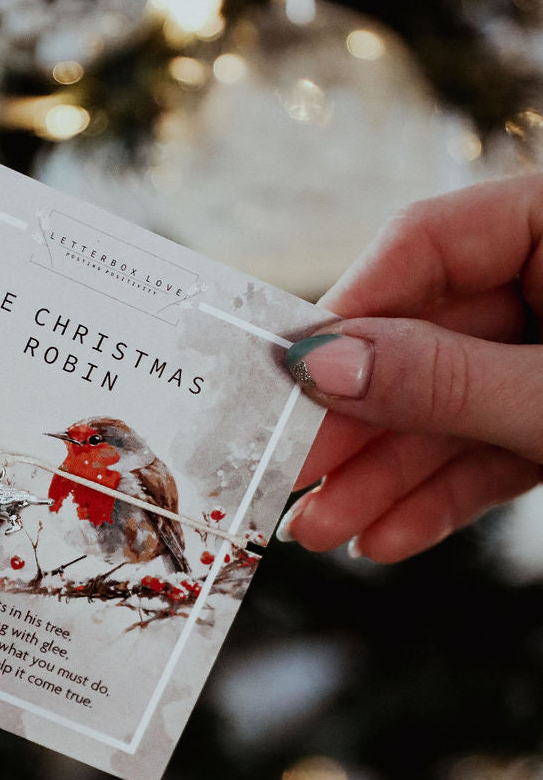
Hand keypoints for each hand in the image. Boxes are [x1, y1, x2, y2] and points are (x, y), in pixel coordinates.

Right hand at [280, 175, 542, 561]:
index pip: (424, 244)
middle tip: (289, 477)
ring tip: (324, 531)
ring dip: (387, 477)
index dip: (348, 313)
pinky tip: (388, 535)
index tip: (283, 379)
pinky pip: (496, 449)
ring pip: (454, 408)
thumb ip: (448, 379)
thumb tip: (321, 364)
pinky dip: (446, 494)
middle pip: (427, 340)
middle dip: (360, 426)